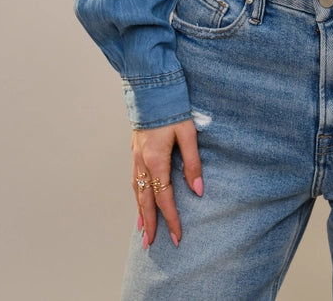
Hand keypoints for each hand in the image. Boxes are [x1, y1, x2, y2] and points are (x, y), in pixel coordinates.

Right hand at [131, 119, 202, 247]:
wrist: (151, 87)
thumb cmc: (172, 108)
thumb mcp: (188, 134)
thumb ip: (193, 163)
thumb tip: (198, 191)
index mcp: (156, 160)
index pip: (164, 198)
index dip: (171, 219)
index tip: (176, 236)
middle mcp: (143, 162)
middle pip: (146, 201)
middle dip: (150, 224)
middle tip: (151, 245)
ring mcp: (136, 156)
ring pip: (137, 191)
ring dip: (140, 212)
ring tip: (143, 230)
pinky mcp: (135, 150)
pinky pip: (134, 180)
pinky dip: (136, 195)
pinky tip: (139, 200)